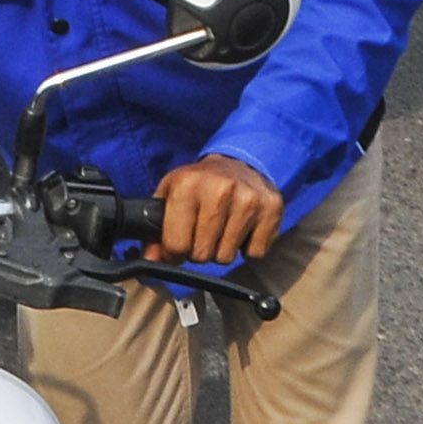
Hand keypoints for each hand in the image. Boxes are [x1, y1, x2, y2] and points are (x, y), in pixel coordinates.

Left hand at [154, 155, 283, 267]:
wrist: (239, 163)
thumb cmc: (200, 183)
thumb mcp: (170, 195)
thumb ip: (155, 229)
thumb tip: (150, 260)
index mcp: (187, 184)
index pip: (176, 244)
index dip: (175, 250)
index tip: (179, 242)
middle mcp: (219, 189)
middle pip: (202, 254)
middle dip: (199, 250)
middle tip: (203, 232)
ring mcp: (248, 199)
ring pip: (226, 257)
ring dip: (221, 249)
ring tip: (222, 228)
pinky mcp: (271, 208)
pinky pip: (254, 254)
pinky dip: (247, 248)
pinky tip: (242, 228)